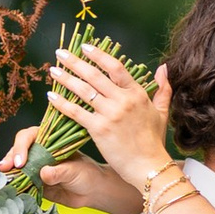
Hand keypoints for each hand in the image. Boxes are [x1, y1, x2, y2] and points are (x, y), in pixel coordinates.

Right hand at [1, 123, 137, 213]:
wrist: (92, 192)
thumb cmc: (87, 174)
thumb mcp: (75, 171)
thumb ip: (59, 172)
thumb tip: (43, 173)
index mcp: (49, 141)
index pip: (29, 136)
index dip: (22, 146)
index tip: (22, 161)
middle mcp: (39, 151)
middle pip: (18, 149)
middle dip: (11, 157)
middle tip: (7, 167)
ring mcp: (34, 166)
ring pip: (15, 165)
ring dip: (8, 170)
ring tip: (2, 176)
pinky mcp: (33, 181)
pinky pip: (19, 181)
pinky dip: (12, 183)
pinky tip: (5, 185)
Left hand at [41, 41, 175, 194]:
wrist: (148, 166)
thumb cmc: (153, 141)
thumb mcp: (161, 111)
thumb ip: (163, 88)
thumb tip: (163, 67)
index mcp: (137, 93)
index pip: (116, 67)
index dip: (99, 55)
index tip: (85, 47)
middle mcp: (123, 100)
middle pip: (95, 75)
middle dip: (75, 62)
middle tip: (60, 53)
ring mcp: (110, 114)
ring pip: (83, 91)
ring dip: (66, 78)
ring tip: (53, 70)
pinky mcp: (99, 130)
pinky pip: (76, 112)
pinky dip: (62, 103)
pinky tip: (51, 97)